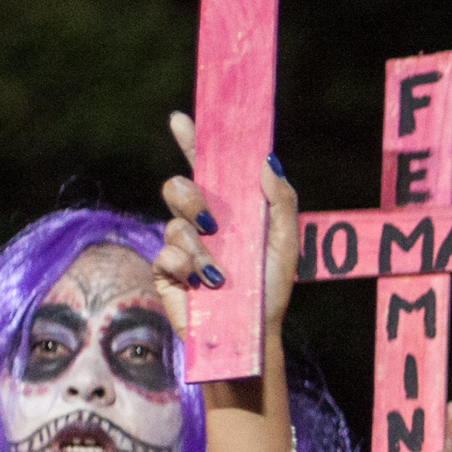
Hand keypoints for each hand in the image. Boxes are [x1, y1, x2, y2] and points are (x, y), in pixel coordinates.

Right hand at [153, 111, 298, 339]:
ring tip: (220, 272)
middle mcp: (203, 224)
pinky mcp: (167, 273)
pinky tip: (203, 284)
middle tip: (212, 219)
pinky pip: (166, 255)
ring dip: (200, 248)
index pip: (206, 169)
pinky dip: (186, 268)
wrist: (252, 331)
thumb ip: (280, 200)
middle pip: (178, 187)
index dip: (193, 142)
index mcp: (230, 209)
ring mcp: (182, 248)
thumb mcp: (285, 240)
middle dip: (190, 196)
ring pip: (174, 224)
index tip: (182, 120)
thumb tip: (267, 160)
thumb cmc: (271, 287)